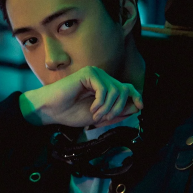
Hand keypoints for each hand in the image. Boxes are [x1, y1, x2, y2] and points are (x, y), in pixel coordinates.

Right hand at [19, 65, 142, 128]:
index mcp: (104, 87)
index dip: (136, 96)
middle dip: (118, 108)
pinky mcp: (88, 73)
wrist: (51, 110)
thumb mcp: (99, 116)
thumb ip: (117, 112)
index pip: (127, 87)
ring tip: (96, 116)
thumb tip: (136, 107)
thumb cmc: (70, 113)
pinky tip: (92, 109)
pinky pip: (104, 89)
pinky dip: (101, 103)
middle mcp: (102, 78)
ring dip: (108, 108)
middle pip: (124, 89)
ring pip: (116, 90)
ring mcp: (95, 74)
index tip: (140, 107)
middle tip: (105, 119)